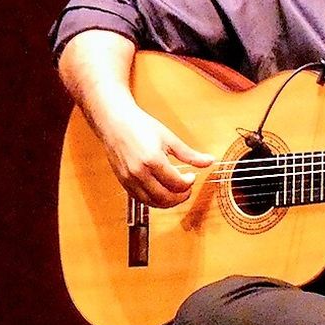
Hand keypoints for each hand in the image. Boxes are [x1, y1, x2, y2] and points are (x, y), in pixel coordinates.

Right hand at [98, 100, 214, 208]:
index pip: (177, 184)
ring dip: (168, 201)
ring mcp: (130, 180)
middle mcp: (139, 173)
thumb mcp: (169, 138)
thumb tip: (209, 161)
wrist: (115, 122)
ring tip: (175, 192)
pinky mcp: (123, 182)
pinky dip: (154, 200)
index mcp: (153, 160)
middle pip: (166, 198)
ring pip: (153, 202)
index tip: (191, 177)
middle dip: (181, 196)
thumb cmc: (139, 126)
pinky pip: (141, 200)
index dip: (189, 183)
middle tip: (186, 188)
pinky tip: (161, 191)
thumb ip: (189, 154)